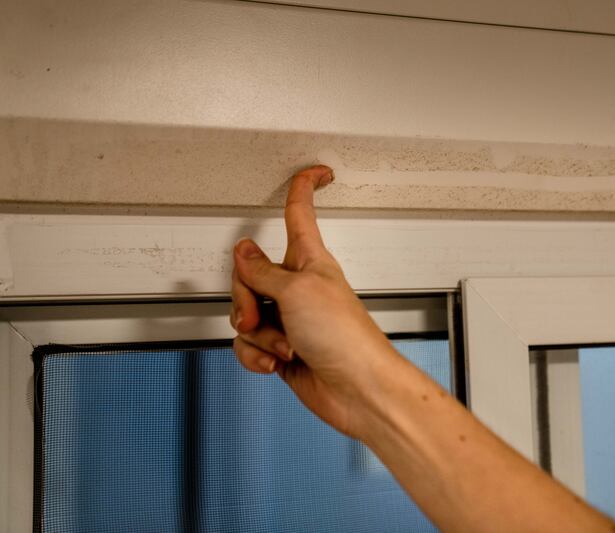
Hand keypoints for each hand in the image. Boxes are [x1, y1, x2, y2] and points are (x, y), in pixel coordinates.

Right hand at [230, 165, 397, 437]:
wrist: (357, 390)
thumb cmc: (345, 337)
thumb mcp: (296, 291)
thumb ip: (261, 271)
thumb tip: (242, 251)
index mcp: (309, 261)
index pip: (301, 213)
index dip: (305, 187)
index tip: (316, 169)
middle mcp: (298, 287)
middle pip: (249, 274)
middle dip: (245, 298)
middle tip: (260, 313)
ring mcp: (290, 319)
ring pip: (245, 314)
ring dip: (257, 334)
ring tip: (284, 344)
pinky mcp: (281, 349)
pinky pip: (249, 346)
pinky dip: (257, 356)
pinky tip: (276, 362)